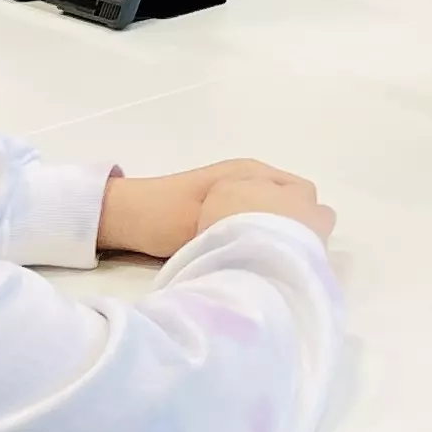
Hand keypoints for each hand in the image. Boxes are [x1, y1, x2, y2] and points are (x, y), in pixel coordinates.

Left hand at [100, 159, 331, 258]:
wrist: (126, 217)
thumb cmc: (166, 215)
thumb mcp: (210, 220)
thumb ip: (250, 226)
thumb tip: (286, 242)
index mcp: (252, 173)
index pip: (303, 193)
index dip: (306, 220)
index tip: (298, 248)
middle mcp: (250, 179)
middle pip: (292, 204)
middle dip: (292, 228)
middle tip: (283, 257)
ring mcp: (236, 192)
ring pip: (274, 214)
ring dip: (273, 233)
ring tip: (267, 259)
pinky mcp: (224, 209)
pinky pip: (255, 220)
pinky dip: (256, 235)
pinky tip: (250, 255)